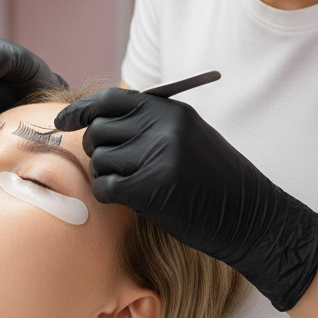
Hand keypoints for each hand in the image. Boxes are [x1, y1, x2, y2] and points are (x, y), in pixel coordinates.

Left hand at [55, 88, 317, 311]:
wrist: (253, 218)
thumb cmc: (218, 181)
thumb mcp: (190, 137)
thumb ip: (151, 125)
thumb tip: (97, 121)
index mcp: (171, 111)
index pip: (112, 99)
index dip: (83, 110)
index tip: (64, 121)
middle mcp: (163, 128)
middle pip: (99, 130)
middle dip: (98, 149)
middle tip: (114, 166)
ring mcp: (156, 157)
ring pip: (101, 160)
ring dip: (106, 174)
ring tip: (131, 185)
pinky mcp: (150, 189)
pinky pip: (105, 186)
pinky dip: (107, 194)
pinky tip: (126, 199)